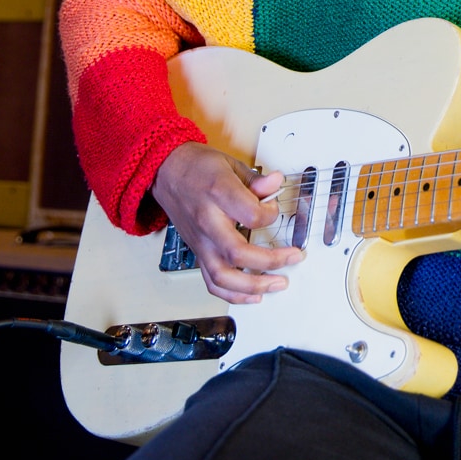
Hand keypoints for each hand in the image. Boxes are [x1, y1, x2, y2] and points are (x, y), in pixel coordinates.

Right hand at [150, 142, 302, 304]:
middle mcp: (208, 222)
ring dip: (253, 285)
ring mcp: (201, 241)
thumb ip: (256, 180)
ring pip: (222, 275)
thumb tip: (276, 183)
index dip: (271, 215)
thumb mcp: (231, 164)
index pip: (251, 215)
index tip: (276, 210)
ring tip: (278, 283)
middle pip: (237, 252)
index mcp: (218, 195)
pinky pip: (212, 281)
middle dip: (270, 260)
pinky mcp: (198, 252)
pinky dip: (232, 294)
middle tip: (293, 258)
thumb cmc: (198, 168)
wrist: (167, 173)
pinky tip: (253, 295)